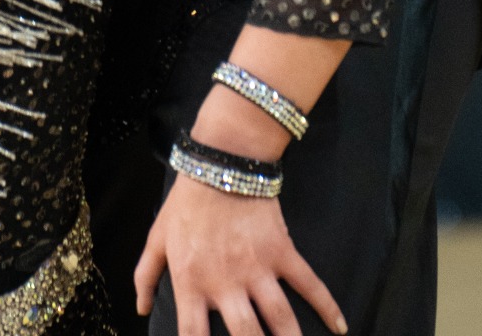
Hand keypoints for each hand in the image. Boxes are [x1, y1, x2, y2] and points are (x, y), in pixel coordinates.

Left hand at [135, 176, 346, 335]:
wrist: (221, 162)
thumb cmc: (186, 202)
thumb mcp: (158, 237)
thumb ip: (146, 275)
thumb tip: (141, 309)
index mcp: (192, 283)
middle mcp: (226, 284)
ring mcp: (258, 269)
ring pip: (281, 320)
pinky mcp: (283, 252)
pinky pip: (309, 284)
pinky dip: (327, 306)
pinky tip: (340, 327)